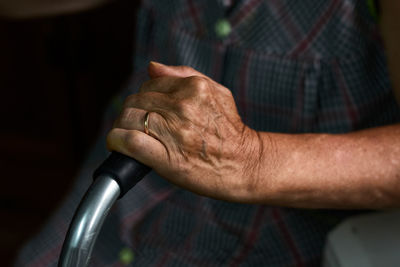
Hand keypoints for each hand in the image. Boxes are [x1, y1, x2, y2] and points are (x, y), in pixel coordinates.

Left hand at [107, 62, 262, 201]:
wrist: (244, 164)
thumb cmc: (230, 131)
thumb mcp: (218, 92)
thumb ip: (184, 75)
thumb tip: (152, 67)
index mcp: (194, 88)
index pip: (149, 85)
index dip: (143, 99)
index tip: (144, 111)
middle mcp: (183, 106)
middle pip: (135, 101)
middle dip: (129, 113)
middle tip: (132, 126)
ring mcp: (174, 130)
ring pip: (128, 118)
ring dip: (121, 127)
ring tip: (126, 136)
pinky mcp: (166, 156)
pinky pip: (129, 142)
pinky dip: (117, 142)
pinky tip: (117, 145)